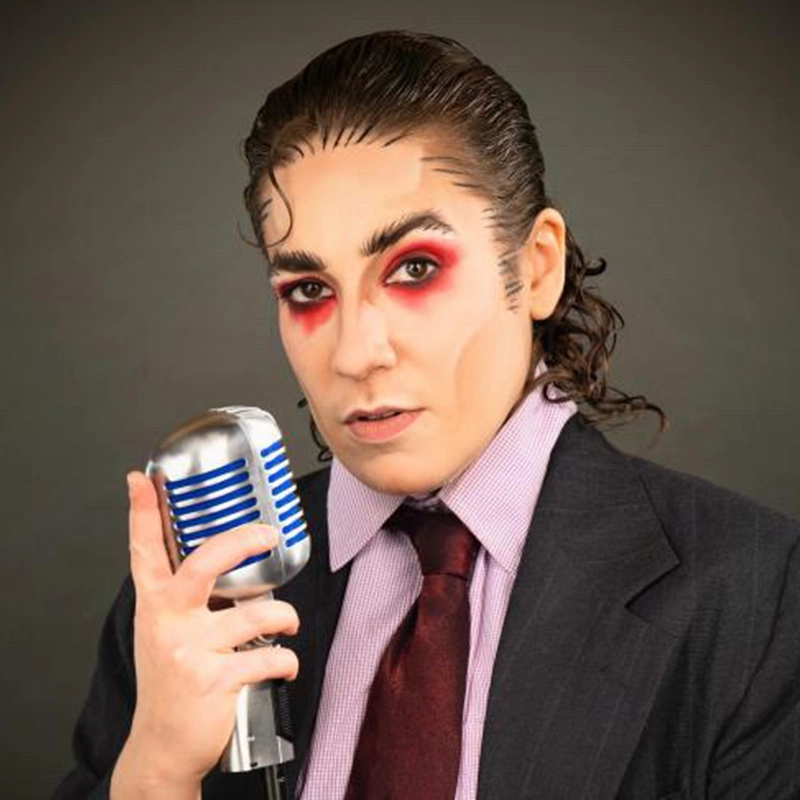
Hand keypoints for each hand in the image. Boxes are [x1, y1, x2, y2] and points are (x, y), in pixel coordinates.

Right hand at [110, 471, 298, 798]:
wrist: (162, 745)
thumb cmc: (171, 679)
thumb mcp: (164, 629)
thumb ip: (183, 594)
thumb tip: (222, 556)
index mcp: (155, 603)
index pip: (144, 549)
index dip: (142, 512)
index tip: (141, 480)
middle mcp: (168, 620)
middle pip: (204, 563)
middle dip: (242, 541)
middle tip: (269, 534)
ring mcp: (189, 650)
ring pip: (258, 612)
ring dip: (285, 616)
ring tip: (285, 623)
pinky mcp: (213, 679)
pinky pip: (270, 656)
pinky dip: (286, 660)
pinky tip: (282, 663)